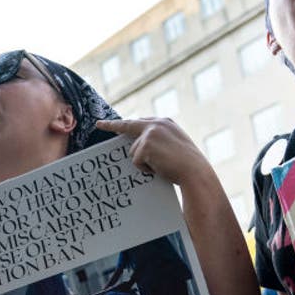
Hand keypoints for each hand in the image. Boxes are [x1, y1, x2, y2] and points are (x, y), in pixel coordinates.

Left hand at [95, 118, 209, 188]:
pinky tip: (159, 169)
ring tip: (162, 166)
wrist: (196, 172)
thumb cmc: (187, 166)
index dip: (129, 124)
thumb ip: (160, 142)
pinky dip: (145, 169)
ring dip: (144, 163)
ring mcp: (150, 133)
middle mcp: (157, 123)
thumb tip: (141, 150)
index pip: (142, 121)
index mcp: (166, 123)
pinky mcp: (146, 145)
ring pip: (133, 151)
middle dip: (112, 125)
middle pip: (128, 125)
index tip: (116, 123)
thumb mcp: (175, 148)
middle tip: (99, 124)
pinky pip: (136, 161)